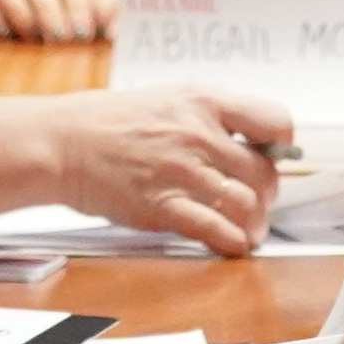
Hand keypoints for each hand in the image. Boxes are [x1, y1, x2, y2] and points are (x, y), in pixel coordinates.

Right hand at [0, 0, 108, 40]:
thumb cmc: (83, 9)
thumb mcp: (104, 2)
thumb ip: (115, 10)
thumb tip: (116, 33)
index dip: (78, 6)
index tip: (84, 35)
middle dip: (49, 14)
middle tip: (60, 42)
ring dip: (22, 16)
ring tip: (35, 42)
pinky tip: (7, 36)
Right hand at [32, 82, 298, 251]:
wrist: (60, 142)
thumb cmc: (108, 122)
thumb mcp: (167, 99)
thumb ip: (208, 117)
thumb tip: (249, 141)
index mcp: (203, 101)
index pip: (274, 120)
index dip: (282, 144)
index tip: (274, 156)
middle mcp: (198, 134)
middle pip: (264, 172)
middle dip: (268, 194)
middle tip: (259, 204)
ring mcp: (181, 171)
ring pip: (247, 205)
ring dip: (254, 224)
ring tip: (248, 231)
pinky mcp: (162, 206)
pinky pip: (215, 230)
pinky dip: (232, 243)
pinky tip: (231, 245)